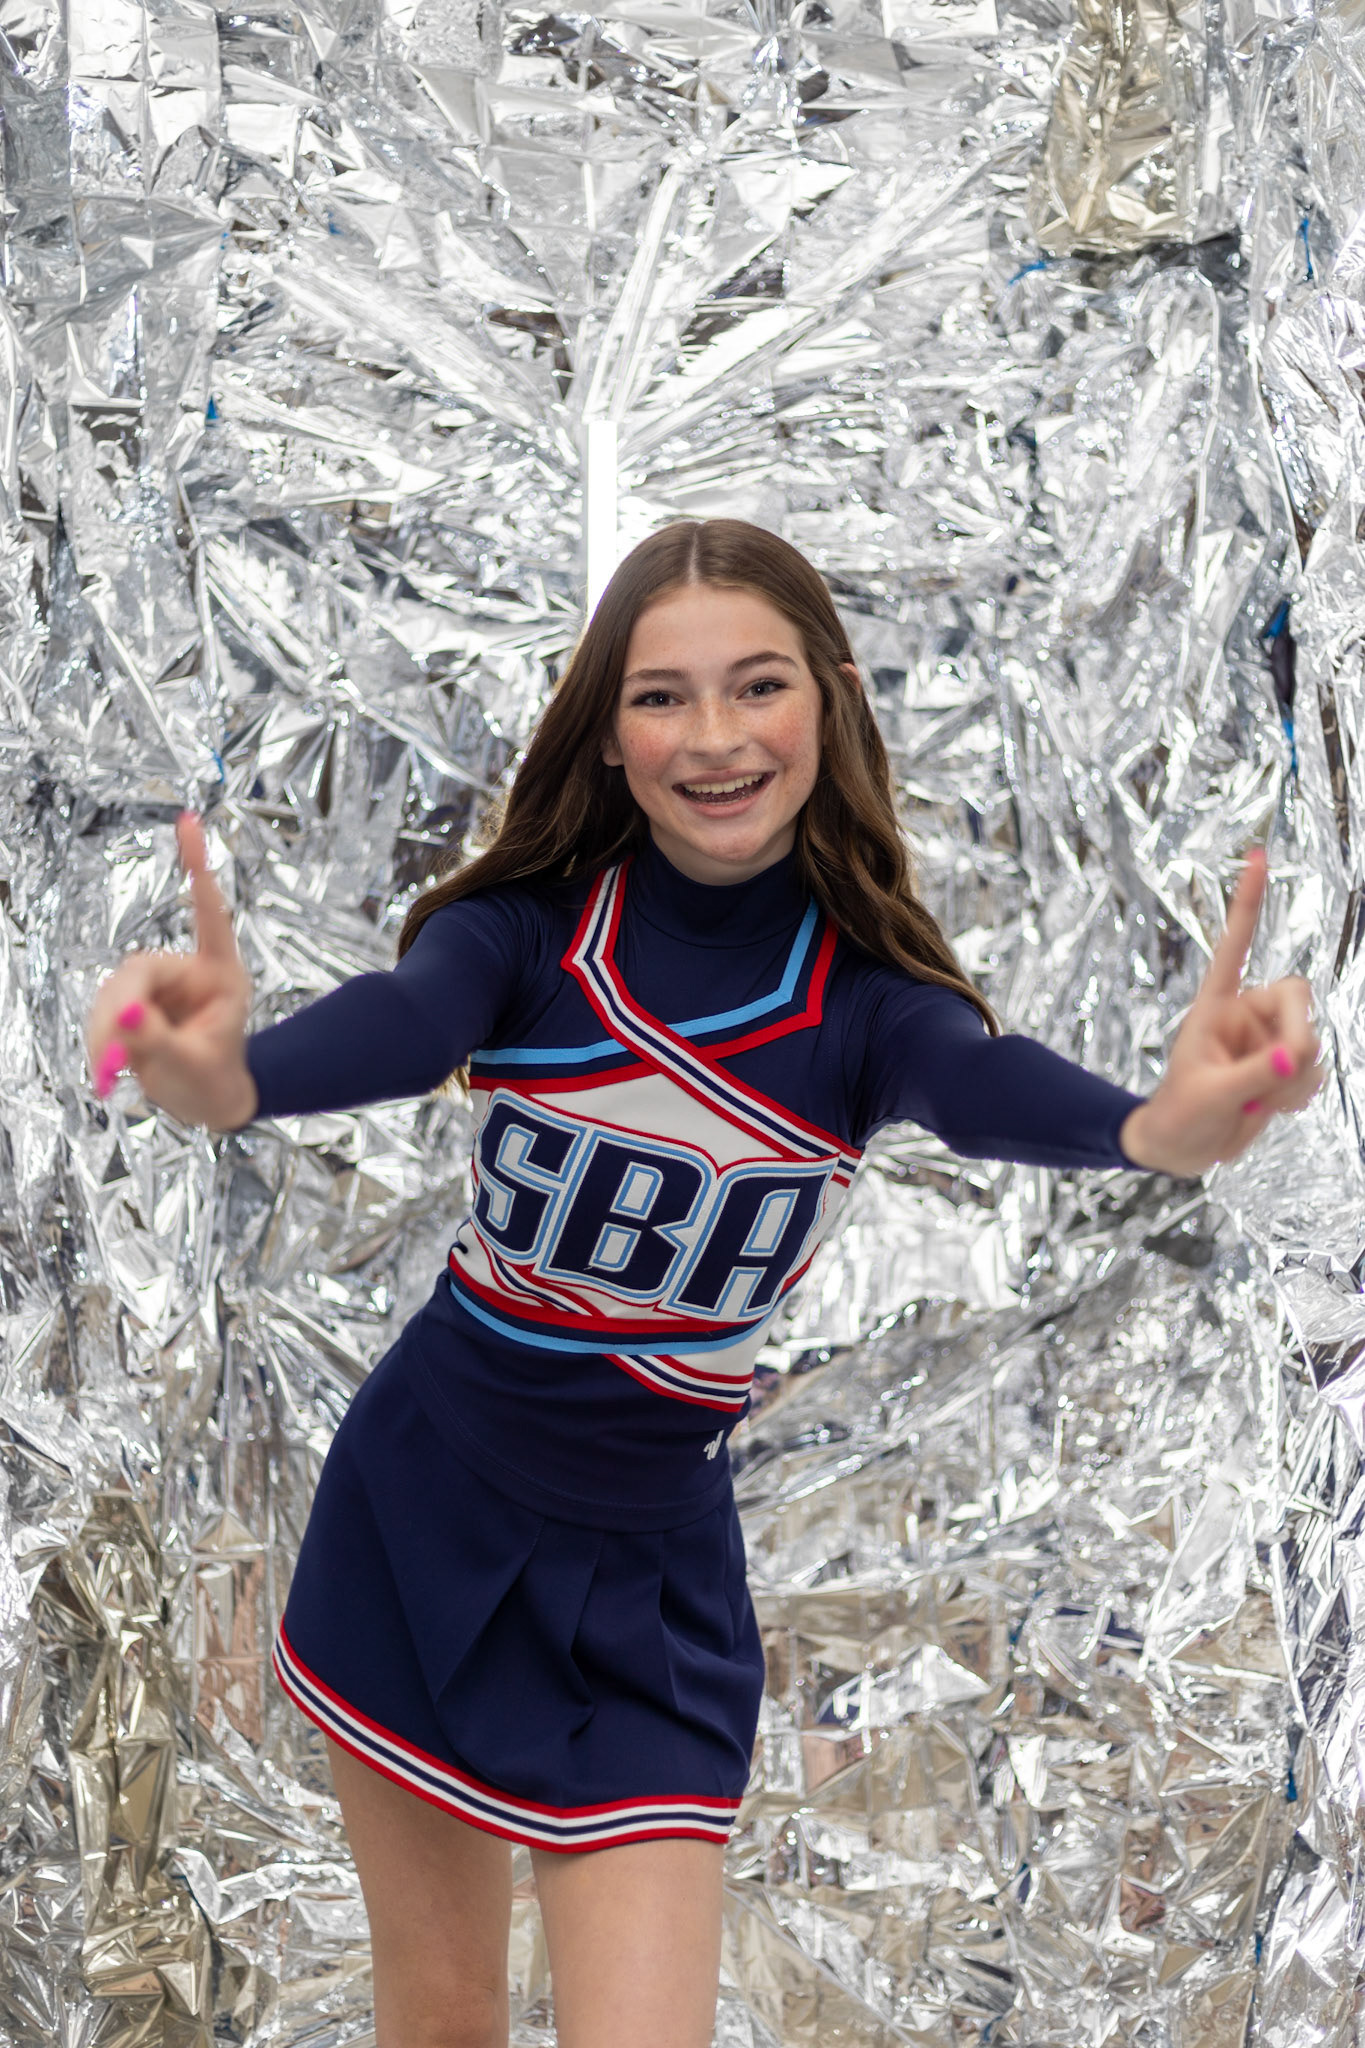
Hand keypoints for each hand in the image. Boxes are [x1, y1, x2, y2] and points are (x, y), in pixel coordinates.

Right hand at [85, 812, 258, 1131]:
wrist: (207, 1104)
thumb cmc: (213, 1083)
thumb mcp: (190, 1065)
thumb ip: (156, 1040)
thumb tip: (120, 1013)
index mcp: (220, 974)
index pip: (208, 914)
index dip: (197, 866)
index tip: (188, 819)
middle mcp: (188, 972)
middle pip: (137, 971)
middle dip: (118, 1014)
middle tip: (112, 1060)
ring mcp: (159, 987)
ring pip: (112, 994)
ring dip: (104, 1034)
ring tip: (114, 1076)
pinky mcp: (134, 1004)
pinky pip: (104, 1011)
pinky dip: (100, 1041)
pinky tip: (109, 1071)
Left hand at [1118, 848, 1322, 1175]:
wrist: (1181, 1148)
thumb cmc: (1180, 1114)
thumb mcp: (1208, 1095)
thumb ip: (1252, 1075)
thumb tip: (1295, 1055)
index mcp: (1216, 1005)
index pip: (1235, 946)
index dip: (1247, 903)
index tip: (1257, 855)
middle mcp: (1247, 1014)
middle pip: (1297, 999)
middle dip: (1299, 1038)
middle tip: (1282, 1075)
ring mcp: (1269, 1041)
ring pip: (1312, 1043)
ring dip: (1295, 1080)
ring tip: (1257, 1104)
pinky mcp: (1285, 1068)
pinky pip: (1315, 1071)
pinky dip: (1300, 1093)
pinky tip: (1271, 1108)